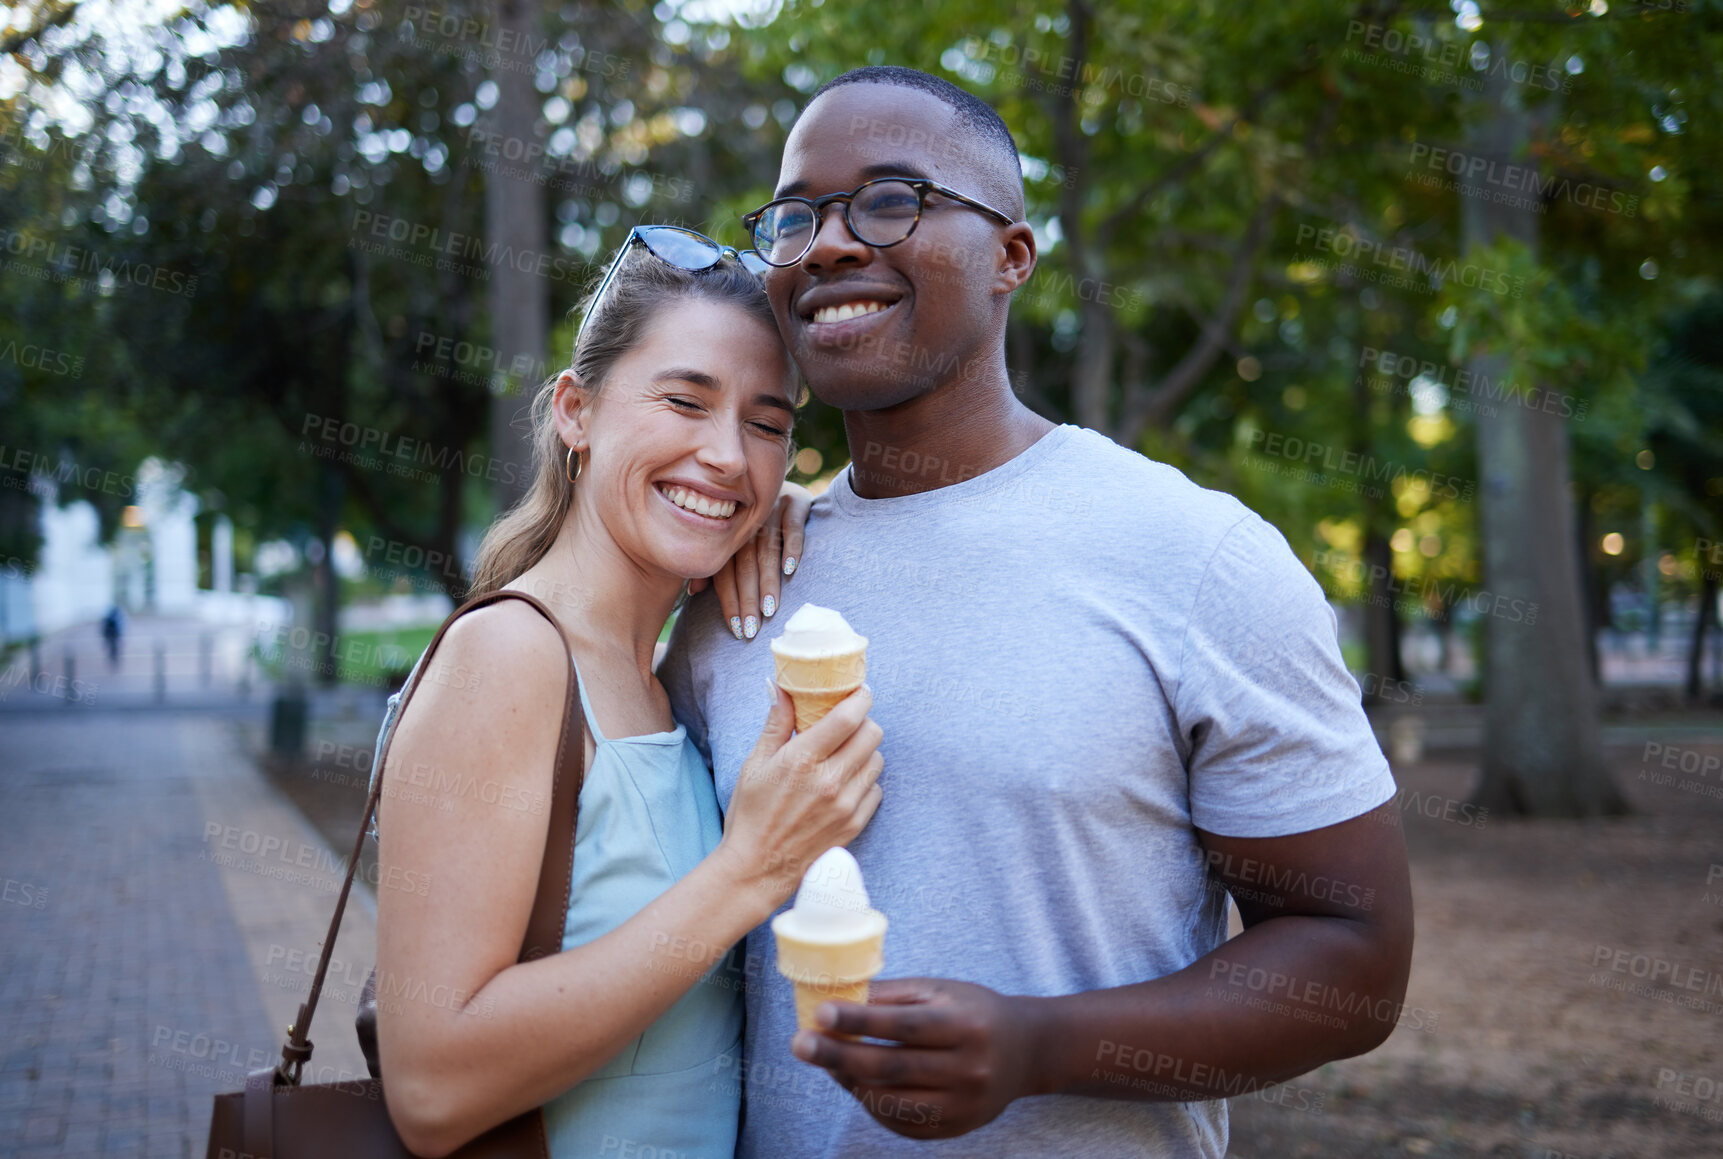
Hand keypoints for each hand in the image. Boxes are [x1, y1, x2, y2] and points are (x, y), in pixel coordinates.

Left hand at [687, 480, 810, 639]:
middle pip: (745, 565)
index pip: (725, 572)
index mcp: (728, 534)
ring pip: (766, 550)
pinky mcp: (796, 501)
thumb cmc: (754, 521)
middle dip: (747, 599)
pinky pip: (793, 526)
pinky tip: (790, 571)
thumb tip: (693, 592)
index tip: (735, 629)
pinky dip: (791, 548)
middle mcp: (747, 522)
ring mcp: (770, 510)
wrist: (776, 477)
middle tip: (751, 630)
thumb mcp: (732, 539)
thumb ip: (714, 565)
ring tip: (769, 610)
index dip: (729, 601)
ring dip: (768, 582)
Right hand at [717, 681, 882, 905]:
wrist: (757, 868)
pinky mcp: (855, 824)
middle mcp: (829, 780)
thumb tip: (781, 687)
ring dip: (864, 753)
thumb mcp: (755, 764)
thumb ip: (776, 723)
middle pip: (872, 734)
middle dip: (862, 723)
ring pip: (877, 760)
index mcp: (802, 760)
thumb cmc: (751, 814)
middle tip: (848, 726)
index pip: (849, 717)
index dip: (860, 698)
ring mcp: (846, 805)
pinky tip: (844, 784)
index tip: (859, 693)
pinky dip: (865, 781)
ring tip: (843, 757)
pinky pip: (876, 789)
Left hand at [790, 978, 1043, 1138]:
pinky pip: (902, 1123)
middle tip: (801, 1044)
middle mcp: (969, 1069)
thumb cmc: (974, 1011)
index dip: (859, 1021)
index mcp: (966, 1026)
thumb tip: (838, 997)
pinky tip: (856, 1084)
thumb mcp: (941, 991)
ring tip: (827, 1063)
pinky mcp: (957, 1128)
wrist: (1027, 1050)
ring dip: (850, 1082)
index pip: (904, 1026)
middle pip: (892, 1068)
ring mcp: (964, 1105)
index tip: (820, 1013)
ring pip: (892, 1101)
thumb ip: (892, 996)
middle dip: (839, 1056)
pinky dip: (872, 1105)